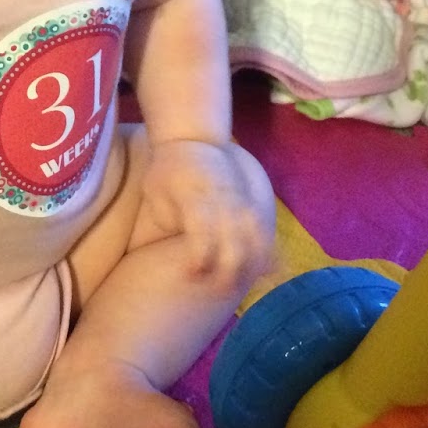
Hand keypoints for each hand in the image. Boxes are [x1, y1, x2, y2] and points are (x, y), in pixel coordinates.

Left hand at [141, 139, 274, 295]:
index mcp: (194, 197)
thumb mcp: (154, 190)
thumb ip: (166, 218)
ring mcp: (239, 199)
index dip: (198, 257)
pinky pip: (265, 226)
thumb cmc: (167, 170)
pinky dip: (269, 248)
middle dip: (228, 269)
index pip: (200, 232)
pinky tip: (273, 270)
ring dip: (253, 262)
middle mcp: (221, 200)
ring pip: (254, 234)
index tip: (193, 275)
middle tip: (220, 291)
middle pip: (232, 239)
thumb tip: (179, 243)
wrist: (193, 137)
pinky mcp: (250, 199)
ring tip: (248, 284)